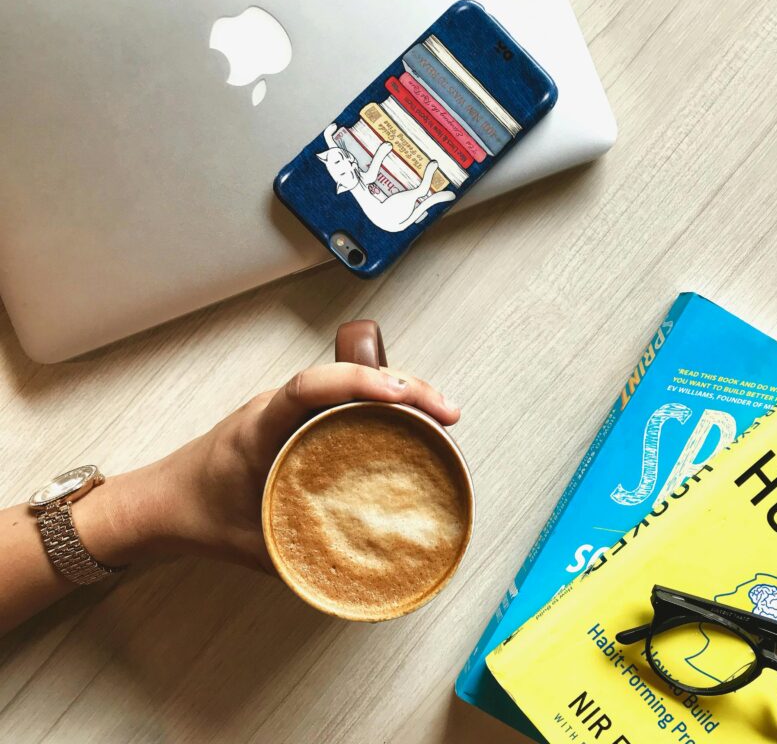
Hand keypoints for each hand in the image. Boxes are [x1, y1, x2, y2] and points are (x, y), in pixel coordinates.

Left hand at [90, 363, 459, 571]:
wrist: (158, 503)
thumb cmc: (196, 516)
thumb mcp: (251, 544)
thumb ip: (300, 557)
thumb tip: (364, 573)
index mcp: (258, 427)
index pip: (309, 388)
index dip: (358, 383)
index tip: (402, 395)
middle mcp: (276, 407)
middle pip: (346, 375)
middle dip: (403, 384)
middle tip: (446, 412)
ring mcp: (287, 409)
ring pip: (350, 382)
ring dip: (398, 389)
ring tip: (441, 412)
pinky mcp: (297, 419)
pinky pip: (344, 398)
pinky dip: (381, 401)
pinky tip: (410, 420)